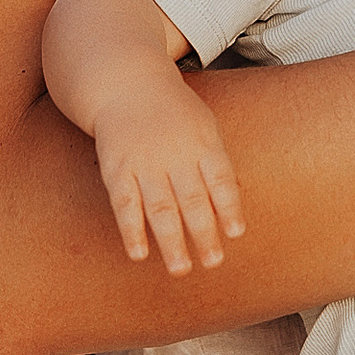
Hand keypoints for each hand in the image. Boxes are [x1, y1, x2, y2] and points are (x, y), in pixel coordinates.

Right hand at [92, 80, 245, 273]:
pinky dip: (131, 230)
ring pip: (160, 208)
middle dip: (204, 233)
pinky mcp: (117, 170)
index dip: (229, 207)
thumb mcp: (205, 127)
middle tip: (213, 262)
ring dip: (171, 241)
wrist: (127, 84)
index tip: (236, 233)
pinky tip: (139, 253)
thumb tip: (232, 205)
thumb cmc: (174, 112)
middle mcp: (175, 155)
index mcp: (202, 143)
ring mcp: (144, 163)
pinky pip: (124, 204)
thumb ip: (216, 164)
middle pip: (192, 199)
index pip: (220, 179)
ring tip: (181, 269)